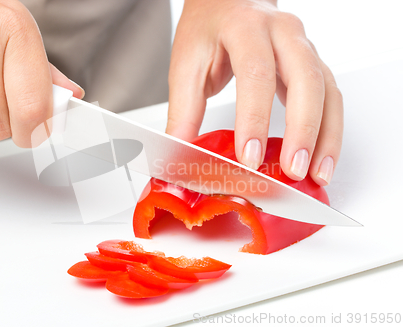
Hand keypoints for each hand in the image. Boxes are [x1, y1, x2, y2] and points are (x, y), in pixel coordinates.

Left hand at [166, 0, 341, 185]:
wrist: (227, 3)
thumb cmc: (208, 29)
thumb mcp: (187, 64)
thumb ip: (184, 110)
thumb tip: (179, 153)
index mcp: (245, 27)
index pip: (255, 73)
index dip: (254, 118)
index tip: (249, 156)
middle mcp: (282, 32)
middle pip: (305, 79)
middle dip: (302, 130)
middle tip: (292, 169)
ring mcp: (303, 47)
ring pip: (327, 90)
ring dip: (325, 136)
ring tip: (315, 174)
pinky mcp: (312, 65)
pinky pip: (331, 98)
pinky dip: (330, 131)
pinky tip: (321, 159)